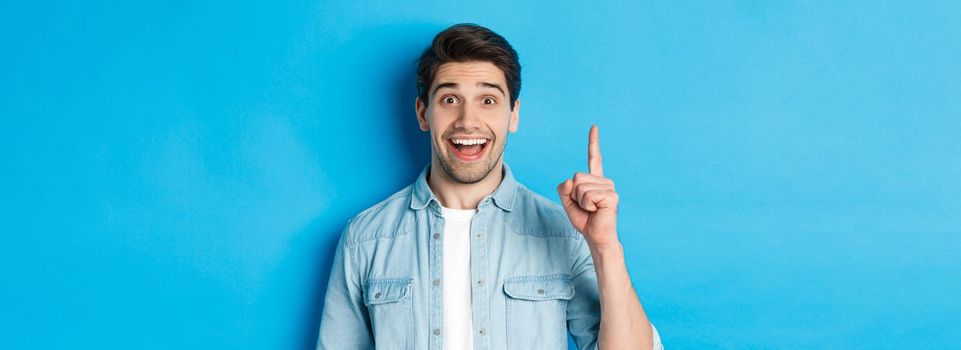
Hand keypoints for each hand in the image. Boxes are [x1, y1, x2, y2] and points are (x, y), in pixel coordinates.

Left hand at [557, 125, 619, 248]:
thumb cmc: (585, 221)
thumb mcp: (568, 203)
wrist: (596, 237)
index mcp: (595, 181)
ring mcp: (609, 187)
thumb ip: (564, 189)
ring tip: (592, 210)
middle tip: (586, 207)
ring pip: (580, 187)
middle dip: (573, 195)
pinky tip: (597, 211)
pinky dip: (586, 206)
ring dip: (580, 202)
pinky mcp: (611, 196)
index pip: (594, 158)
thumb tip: (570, 180)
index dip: (593, 143)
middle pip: (576, 178)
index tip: (594, 127)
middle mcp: (604, 181)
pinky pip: (587, 195)